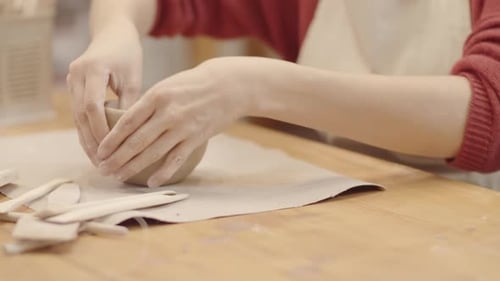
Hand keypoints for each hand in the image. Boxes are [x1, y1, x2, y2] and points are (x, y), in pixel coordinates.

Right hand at [66, 19, 142, 164]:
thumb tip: (132, 135)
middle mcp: (77, 75)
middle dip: (92, 142)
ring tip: (100, 163)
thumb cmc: (128, 53)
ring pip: (77, 118)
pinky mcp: (73, 88)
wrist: (112, 33)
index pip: (92, 106)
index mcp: (93, 69)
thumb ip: (131, 102)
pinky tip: (95, 150)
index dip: (101, 130)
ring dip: (88, 141)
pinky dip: (87, 132)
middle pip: (81, 115)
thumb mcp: (134, 76)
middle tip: (104, 165)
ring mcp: (71, 81)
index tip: (111, 150)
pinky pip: (79, 115)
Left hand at [96, 57, 261, 186]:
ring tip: (118, 176)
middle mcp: (167, 113)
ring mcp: (182, 128)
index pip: (127, 122)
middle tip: (103, 169)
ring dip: (133, 167)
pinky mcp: (196, 138)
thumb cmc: (195, 84)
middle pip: (136, 141)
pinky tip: (151, 182)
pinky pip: (176, 159)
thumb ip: (149, 104)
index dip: (111, 140)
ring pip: (152, 153)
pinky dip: (163, 172)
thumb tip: (128, 124)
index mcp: (157, 96)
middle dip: (116, 158)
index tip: (99, 152)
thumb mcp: (168, 85)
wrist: (229, 86)